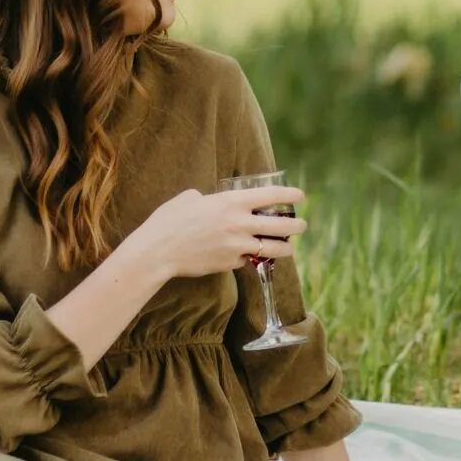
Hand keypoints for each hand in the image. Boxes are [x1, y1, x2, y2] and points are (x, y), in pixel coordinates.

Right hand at [130, 184, 306, 281]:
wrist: (158, 251)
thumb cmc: (169, 220)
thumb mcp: (189, 198)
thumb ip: (209, 199)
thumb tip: (212, 202)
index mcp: (231, 201)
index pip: (271, 196)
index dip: (289, 196)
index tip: (301, 196)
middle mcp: (239, 223)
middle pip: (280, 225)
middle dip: (296, 226)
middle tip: (302, 226)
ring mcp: (236, 246)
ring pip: (272, 248)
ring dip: (284, 248)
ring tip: (289, 247)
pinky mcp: (230, 264)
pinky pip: (247, 260)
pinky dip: (249, 259)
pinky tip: (249, 257)